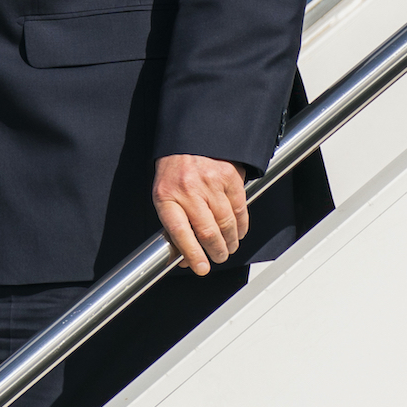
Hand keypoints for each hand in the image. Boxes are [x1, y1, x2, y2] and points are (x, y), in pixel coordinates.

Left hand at [153, 154, 248, 276]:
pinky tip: (238, 232)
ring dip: (230, 242)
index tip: (201, 268)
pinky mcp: (230, 178)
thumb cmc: (175, 171)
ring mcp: (211, 183)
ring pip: (226, 224)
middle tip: (219, 257)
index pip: (179, 231)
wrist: (190, 138)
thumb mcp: (164, 195)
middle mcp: (188, 189)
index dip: (192, 253)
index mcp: (166, 195)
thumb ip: (173, 225)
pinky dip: (241, 226)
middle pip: (207, 232)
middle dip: (217, 252)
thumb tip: (184, 258)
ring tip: (229, 247)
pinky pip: (240, 210)